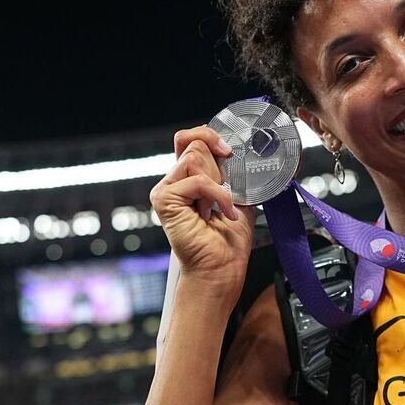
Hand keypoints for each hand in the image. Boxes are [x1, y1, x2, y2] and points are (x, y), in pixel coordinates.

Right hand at [150, 125, 253, 287]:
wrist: (221, 269)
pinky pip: (197, 180)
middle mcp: (174, 181)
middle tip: (224, 196)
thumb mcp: (238, 197)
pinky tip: (222, 213)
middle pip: (195, 144)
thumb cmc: (229, 241)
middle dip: (219, 168)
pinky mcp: (164, 199)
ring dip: (218, 185)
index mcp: (189, 178)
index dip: (209, 136)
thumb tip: (240, 154)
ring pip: (196, 158)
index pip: (190, 138)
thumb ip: (233, 173)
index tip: (229, 151)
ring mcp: (166, 190)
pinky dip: (218, 195)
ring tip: (220, 209)